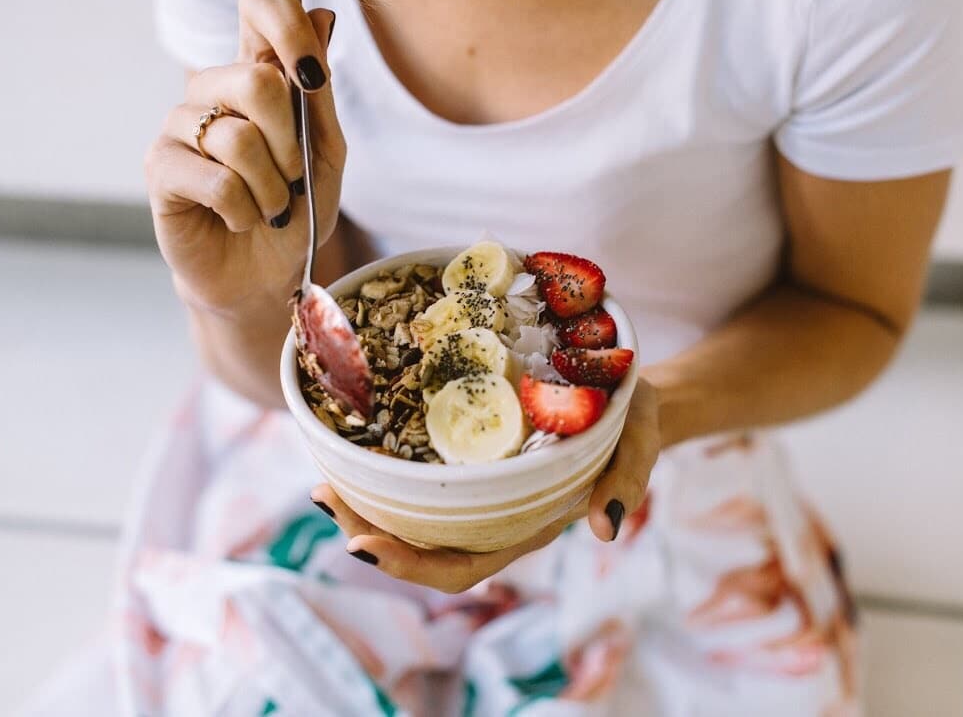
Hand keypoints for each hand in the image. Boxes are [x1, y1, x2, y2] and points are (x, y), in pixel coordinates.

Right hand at [144, 0, 344, 316]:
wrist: (266, 277)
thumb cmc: (296, 212)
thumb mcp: (326, 153)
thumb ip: (319, 92)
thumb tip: (323, 14)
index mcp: (254, 74)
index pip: (259, 5)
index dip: (288, 25)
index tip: (313, 76)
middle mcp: (212, 91)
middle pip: (258, 81)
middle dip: (291, 145)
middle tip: (292, 180)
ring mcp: (179, 126)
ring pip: (240, 139)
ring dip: (272, 189)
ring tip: (270, 209)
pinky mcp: (160, 168)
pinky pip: (217, 180)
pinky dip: (244, 211)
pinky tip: (240, 219)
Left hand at [312, 378, 662, 593]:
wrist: (628, 395)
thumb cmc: (632, 421)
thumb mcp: (639, 442)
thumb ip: (627, 481)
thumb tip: (604, 527)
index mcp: (529, 524)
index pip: (461, 566)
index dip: (410, 565)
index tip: (361, 544)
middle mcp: (497, 516)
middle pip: (420, 549)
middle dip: (366, 531)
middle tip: (323, 496)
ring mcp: (481, 493)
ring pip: (412, 518)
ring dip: (364, 504)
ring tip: (324, 478)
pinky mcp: (472, 462)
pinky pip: (420, 480)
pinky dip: (383, 471)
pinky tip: (354, 448)